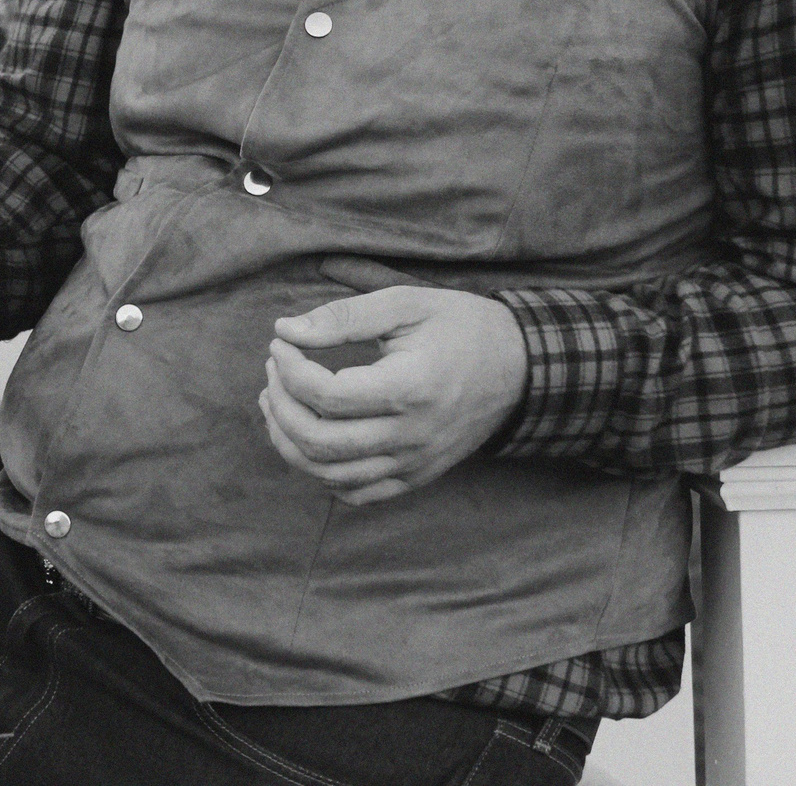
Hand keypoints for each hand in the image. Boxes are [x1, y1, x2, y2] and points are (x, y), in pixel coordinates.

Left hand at [257, 286, 527, 506]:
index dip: (288, 368)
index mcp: (409, 389)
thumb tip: (286, 330)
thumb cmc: (461, 327)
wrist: (521, 367)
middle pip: (318, 441)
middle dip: (280, 404)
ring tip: (277, 401)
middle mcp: (411, 436)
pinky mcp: (417, 475)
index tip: (281, 342)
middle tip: (274, 369)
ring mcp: (415, 462)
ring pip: (330, 474)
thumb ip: (343, 316)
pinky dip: (321, 472)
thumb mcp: (405, 304)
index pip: (325, 395)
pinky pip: (357, 492)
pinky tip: (308, 438)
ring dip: (289, 441)